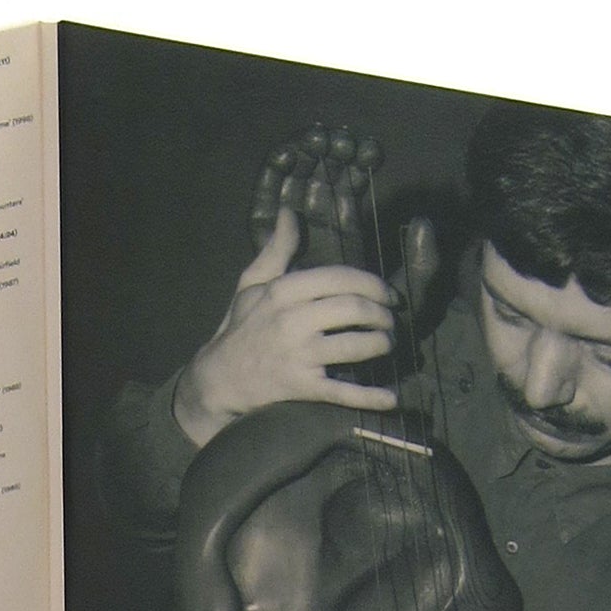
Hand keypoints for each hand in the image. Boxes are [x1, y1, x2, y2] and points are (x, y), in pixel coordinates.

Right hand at [173, 209, 401, 448]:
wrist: (218, 380)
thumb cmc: (240, 329)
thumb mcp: (252, 284)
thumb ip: (276, 249)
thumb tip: (289, 212)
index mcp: (283, 291)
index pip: (339, 278)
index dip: (372, 284)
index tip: (387, 294)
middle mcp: (292, 321)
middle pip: (353, 309)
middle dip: (382, 314)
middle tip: (391, 320)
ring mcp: (298, 356)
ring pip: (354, 346)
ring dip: (381, 344)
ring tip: (389, 344)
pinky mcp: (302, 388)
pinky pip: (342, 391)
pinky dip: (369, 397)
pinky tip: (391, 398)